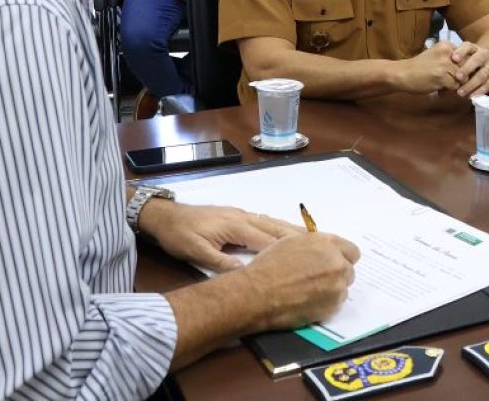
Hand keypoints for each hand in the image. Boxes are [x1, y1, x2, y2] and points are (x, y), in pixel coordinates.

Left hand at [139, 201, 301, 271]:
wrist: (164, 216)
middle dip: (300, 237)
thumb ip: (220, 262)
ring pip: (272, 222)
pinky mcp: (237, 216)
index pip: (267, 240)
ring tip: (314, 239)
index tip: (309, 258)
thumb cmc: (179, 235)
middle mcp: (243, 216)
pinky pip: (265, 222)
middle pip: (276, 227)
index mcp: (235, 225)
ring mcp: (241, 214)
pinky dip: (280, 228)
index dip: (289, 249)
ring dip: (293, 231)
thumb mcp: (196, 252)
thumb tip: (245, 273)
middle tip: (324, 245)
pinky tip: (289, 234)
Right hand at [234, 232, 360, 328]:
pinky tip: (308, 300)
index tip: (335, 261)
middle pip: (349, 269)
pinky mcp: (332, 307)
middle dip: (337, 273)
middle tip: (318, 277)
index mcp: (328, 244)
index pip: (352, 251)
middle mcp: (336, 264)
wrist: (258, 294)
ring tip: (310, 290)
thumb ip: (316, 245)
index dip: (342, 256)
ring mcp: (336, 287)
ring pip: (343, 287)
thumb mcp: (293, 242)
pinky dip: (326, 302)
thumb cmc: (269, 267)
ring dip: (332, 288)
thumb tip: (325, 250)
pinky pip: (336, 303)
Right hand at [395, 41, 461, 93]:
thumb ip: (453, 60)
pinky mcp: (441, 76)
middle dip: (462, 77)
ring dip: (456, 85)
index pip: (467, 56)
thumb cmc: (420, 67)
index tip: (458, 74)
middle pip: (466, 67)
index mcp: (447, 45)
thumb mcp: (438, 56)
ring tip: (445, 86)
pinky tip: (440, 89)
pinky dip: (449, 91)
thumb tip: (473, 71)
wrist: (402, 74)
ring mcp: (444, 64)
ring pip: (462, 78)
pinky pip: (455, 86)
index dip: (465, 67)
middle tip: (452, 82)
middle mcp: (447, 52)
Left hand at [450, 42, 488, 97]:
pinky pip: (488, 85)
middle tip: (457, 77)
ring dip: (471, 84)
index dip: (461, 52)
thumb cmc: (470, 65)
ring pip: (483, 74)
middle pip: (477, 59)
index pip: (468, 46)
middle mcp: (484, 55)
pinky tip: (471, 96)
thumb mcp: (462, 62)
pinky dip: (479, 91)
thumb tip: (439, 78)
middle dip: (467, 68)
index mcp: (474, 49)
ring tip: (460, 92)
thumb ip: (452, 66)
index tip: (453, 58)